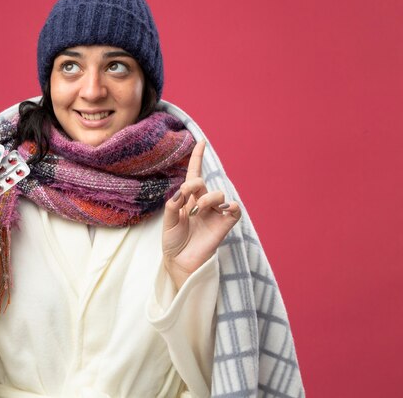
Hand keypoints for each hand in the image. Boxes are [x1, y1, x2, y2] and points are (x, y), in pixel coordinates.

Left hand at [162, 141, 240, 289]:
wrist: (180, 262)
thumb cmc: (173, 242)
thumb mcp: (168, 222)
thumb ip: (173, 206)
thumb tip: (182, 191)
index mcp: (187, 199)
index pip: (194, 174)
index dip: (197, 158)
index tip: (201, 141)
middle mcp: (202, 203)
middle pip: (203, 182)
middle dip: (194, 185)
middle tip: (186, 196)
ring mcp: (214, 214)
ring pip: (218, 194)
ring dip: (207, 199)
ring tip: (198, 211)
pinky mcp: (223, 225)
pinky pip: (234, 210)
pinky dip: (232, 206)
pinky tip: (226, 208)